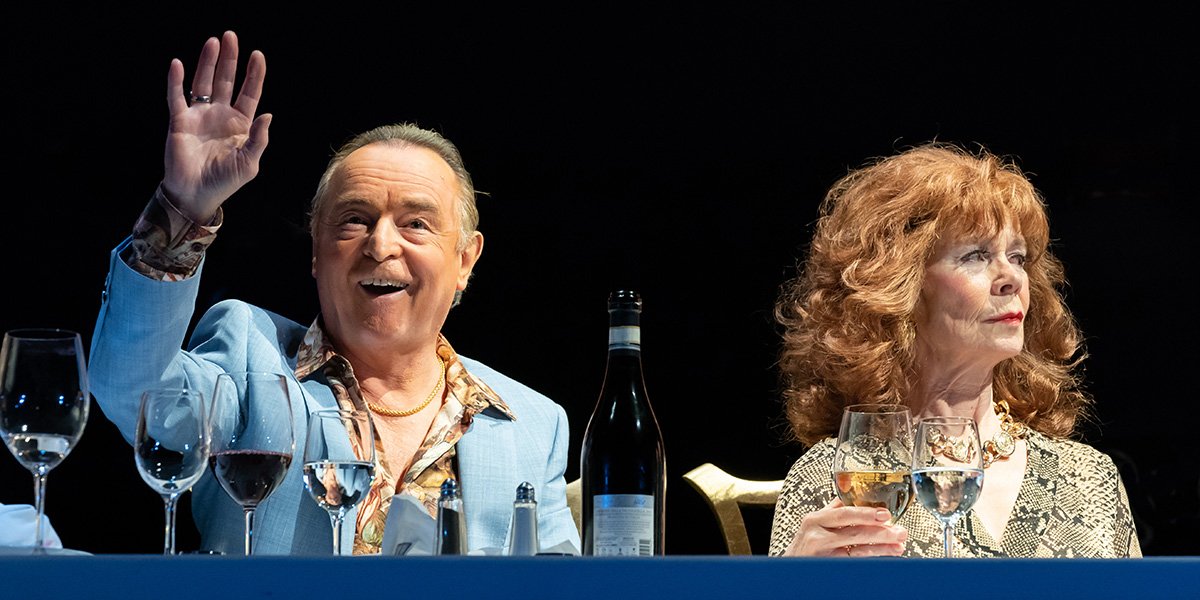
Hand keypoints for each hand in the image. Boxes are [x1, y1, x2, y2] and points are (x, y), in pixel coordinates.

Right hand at [162, 30, 270, 223]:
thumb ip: (259, 139)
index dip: (254, 74)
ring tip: (212, 42)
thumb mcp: (249, 162)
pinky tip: (179, 65)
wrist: (195, 194)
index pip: (249, 92)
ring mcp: (200, 116)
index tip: (258, 55)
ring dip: (207, 62)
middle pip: (226, 80)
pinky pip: (177, 97)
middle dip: (229, 59)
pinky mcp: (180, 121)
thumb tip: (268, 114)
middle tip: (230, 36)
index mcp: (241, 124)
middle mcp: (220, 115)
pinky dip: (176, 81)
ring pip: (203, 82)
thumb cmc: (224, 181)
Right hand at [782, 497, 906, 556]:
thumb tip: (851, 492)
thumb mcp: (812, 525)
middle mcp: (817, 537)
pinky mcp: (829, 568)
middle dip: (881, 533)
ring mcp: (823, 556)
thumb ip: (832, 511)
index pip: (844, 514)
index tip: (886, 514)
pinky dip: (871, 562)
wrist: (788, 572)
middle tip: (900, 532)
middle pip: (855, 534)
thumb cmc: (803, 546)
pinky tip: (884, 559)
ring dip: (881, 549)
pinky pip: (854, 564)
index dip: (866, 513)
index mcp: (815, 520)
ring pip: (858, 552)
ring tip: (898, 546)